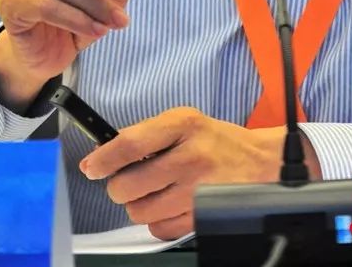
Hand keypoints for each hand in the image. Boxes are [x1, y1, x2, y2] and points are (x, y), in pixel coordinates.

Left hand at [79, 108, 320, 238]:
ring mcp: (196, 190)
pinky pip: (159, 230)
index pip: (130, 143)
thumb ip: (149, 133)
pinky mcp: (201, 217)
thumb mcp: (186, 121)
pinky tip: (171, 204)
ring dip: (140, 204)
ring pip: (139, 212)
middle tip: (131, 180)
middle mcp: (190, 156)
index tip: (92, 167)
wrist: (260, 162)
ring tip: (157, 190)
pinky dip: (159, 221)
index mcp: (183, 124)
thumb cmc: (216, 141)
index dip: (103, 159)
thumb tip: (106, 154)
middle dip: (121, 186)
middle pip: (128, 185)